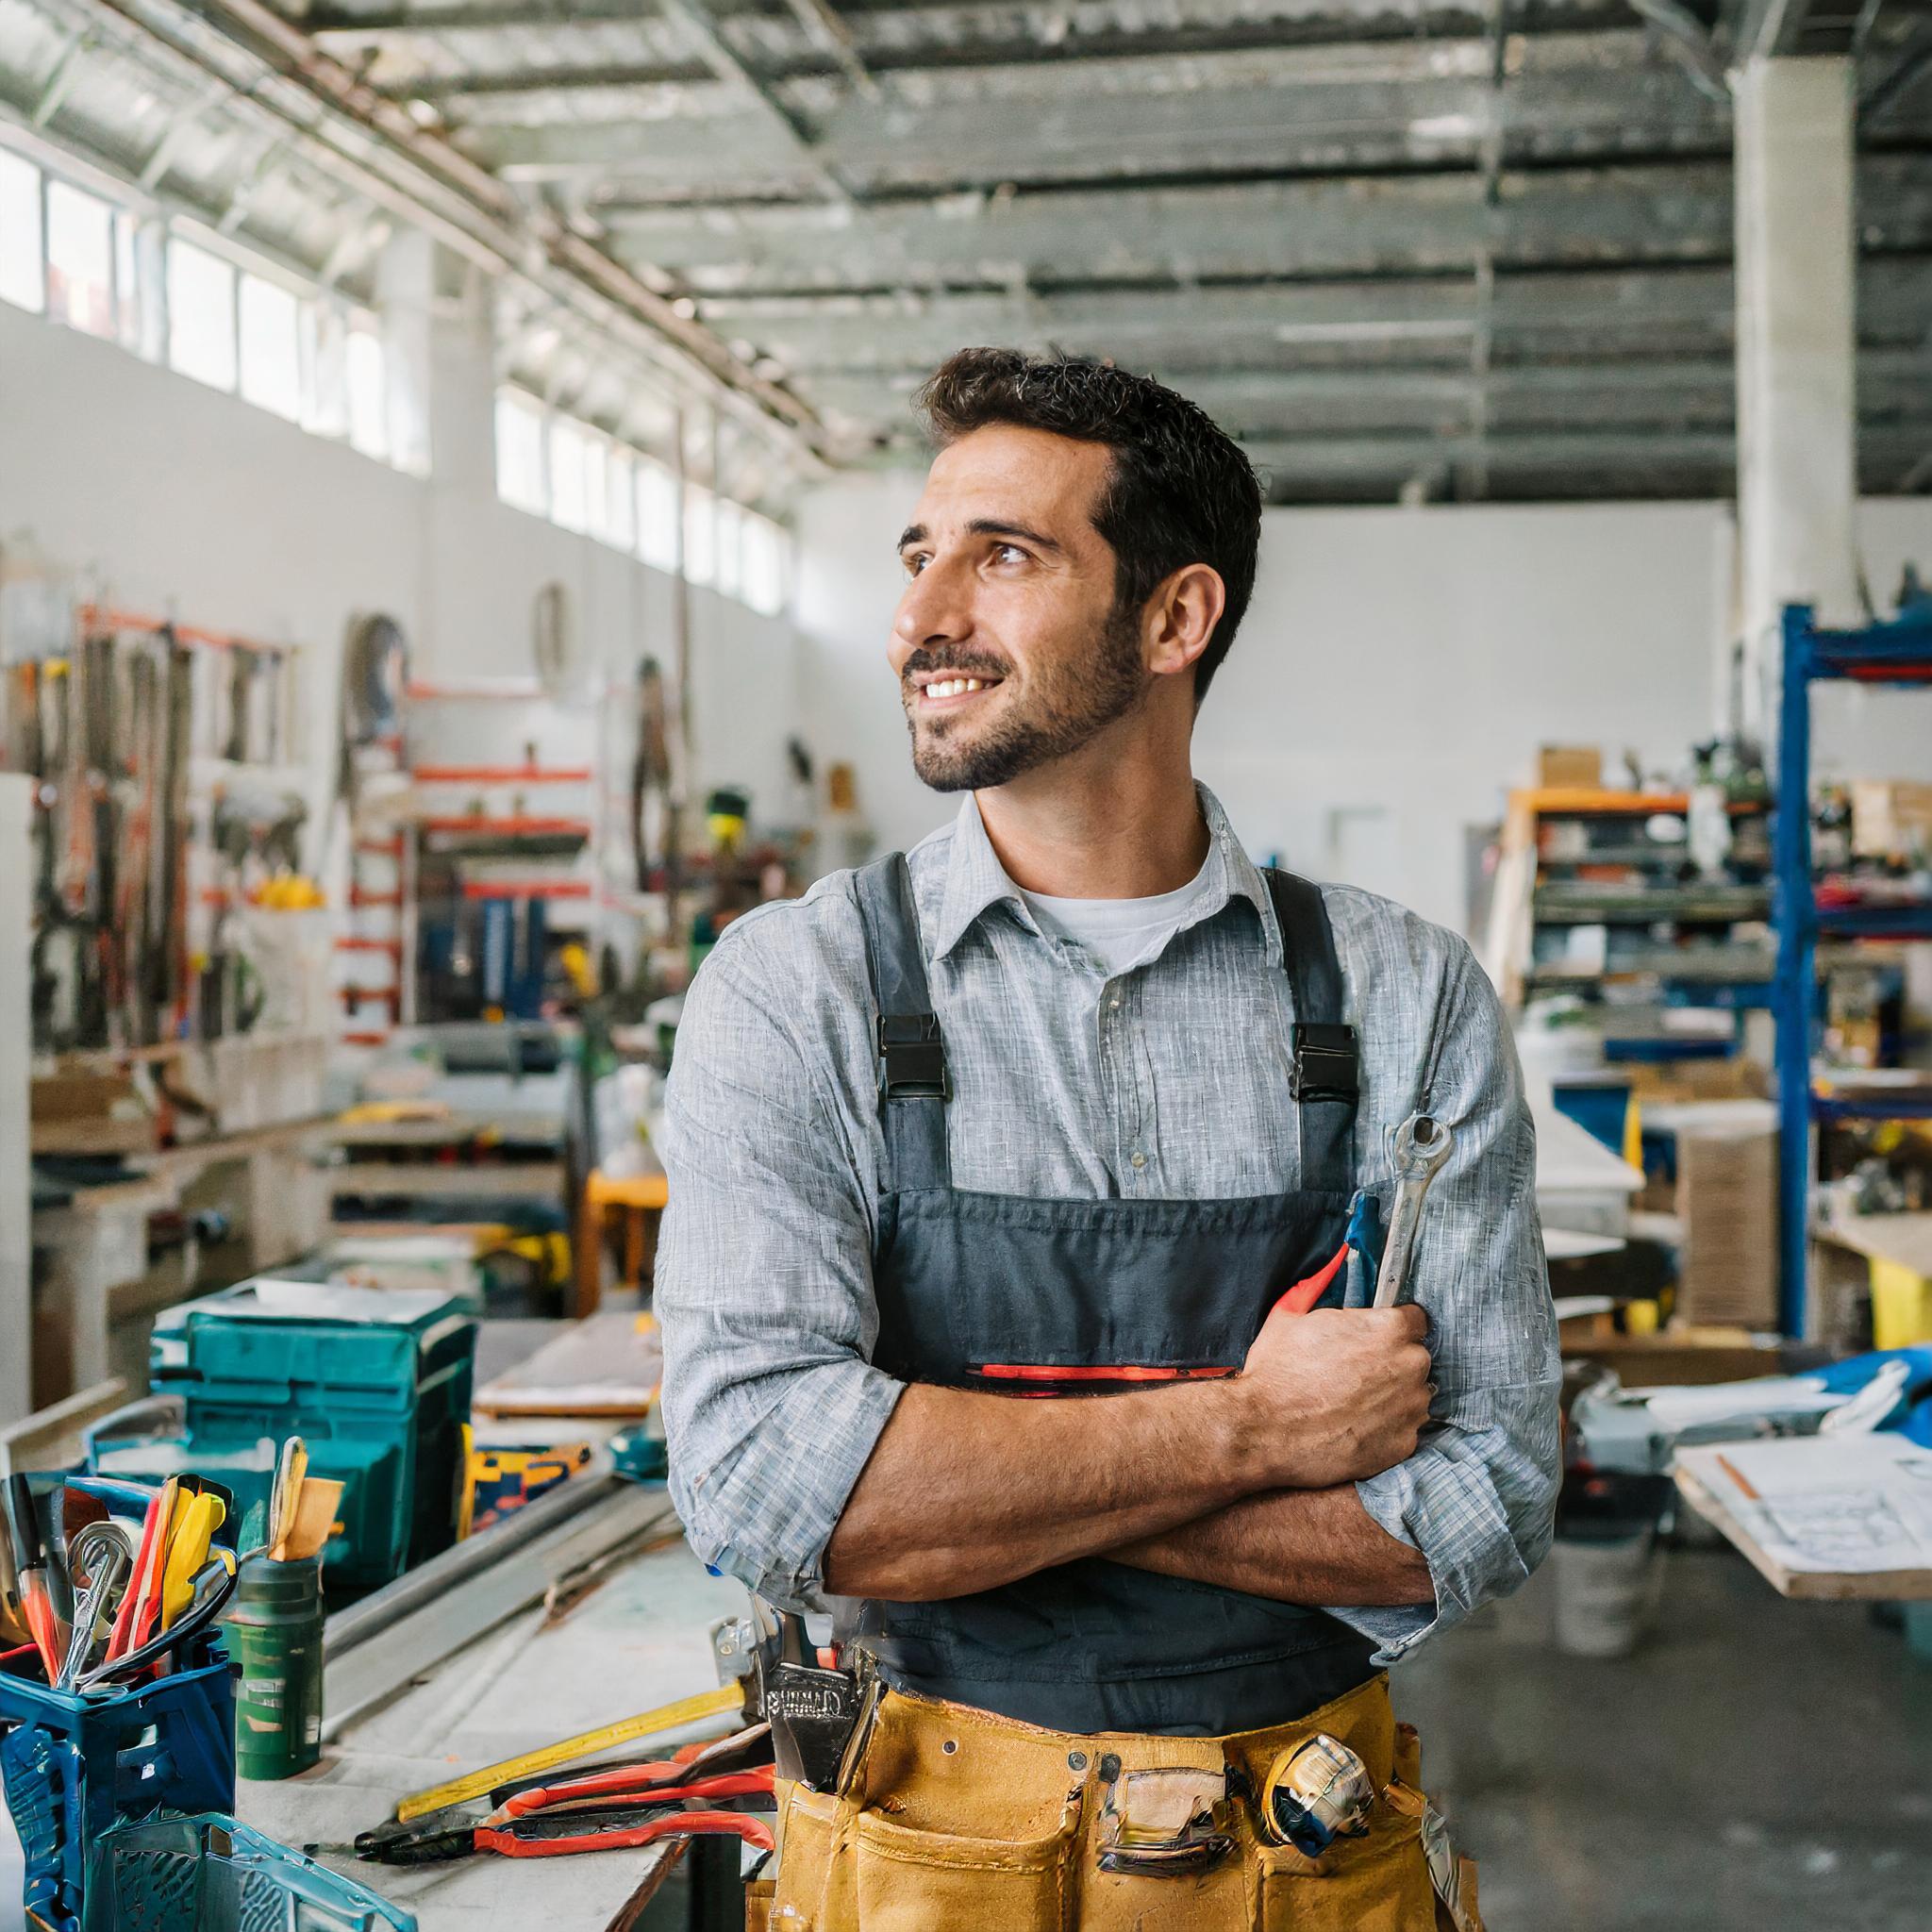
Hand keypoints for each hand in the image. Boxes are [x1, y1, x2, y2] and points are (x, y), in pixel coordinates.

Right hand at [1231, 1303, 1431, 1489]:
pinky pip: (1404, 1430)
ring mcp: (1409, 1408)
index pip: (1415, 1320)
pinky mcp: (1403, 1444)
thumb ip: (1318, 1290)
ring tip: (1354, 1403)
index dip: (1392, 1327)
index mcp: (1388, 1329)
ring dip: (1393, 1397)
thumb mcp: (1290, 1316)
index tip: (1376, 1337)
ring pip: (1413, 1395)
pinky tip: (1356, 1426)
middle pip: (1415, 1358)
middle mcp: (1409, 1366)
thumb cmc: (1277, 1372)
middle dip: (1393, 1362)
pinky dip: (1386, 1429)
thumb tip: (1329, 1269)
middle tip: (1358, 1372)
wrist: (1265, 1430)